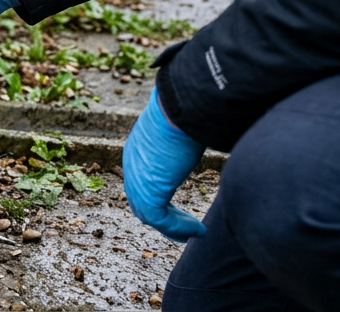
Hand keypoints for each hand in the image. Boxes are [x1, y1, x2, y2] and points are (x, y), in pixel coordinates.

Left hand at [123, 87, 206, 241]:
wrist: (180, 108)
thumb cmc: (186, 112)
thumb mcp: (180, 128)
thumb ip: (185, 140)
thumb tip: (207, 132)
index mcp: (138, 150)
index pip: (141, 181)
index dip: (157, 199)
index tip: (177, 210)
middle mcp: (133, 164)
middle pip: (141, 200)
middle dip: (163, 218)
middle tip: (183, 230)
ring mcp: (137, 177)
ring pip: (148, 213)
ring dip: (173, 227)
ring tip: (194, 232)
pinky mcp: (148, 190)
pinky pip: (159, 218)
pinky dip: (178, 228)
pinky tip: (198, 230)